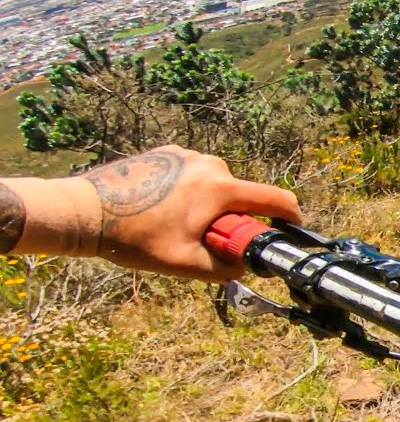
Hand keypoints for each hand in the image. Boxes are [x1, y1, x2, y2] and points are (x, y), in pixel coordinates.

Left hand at [81, 145, 300, 281]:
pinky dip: (189, 194)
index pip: (274, 198)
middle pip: (240, 195)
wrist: (85, 211)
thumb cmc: (134, 238)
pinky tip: (163, 210)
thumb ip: (225, 268)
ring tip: (177, 226)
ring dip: (209, 207)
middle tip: (205, 240)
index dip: (290, 216)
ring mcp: (186, 155)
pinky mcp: (167, 153)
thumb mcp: (185, 264)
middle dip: (232, 219)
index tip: (291, 229)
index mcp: (220, 188)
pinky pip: (193, 176)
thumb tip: (245, 266)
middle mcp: (209, 164)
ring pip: (215, 186)